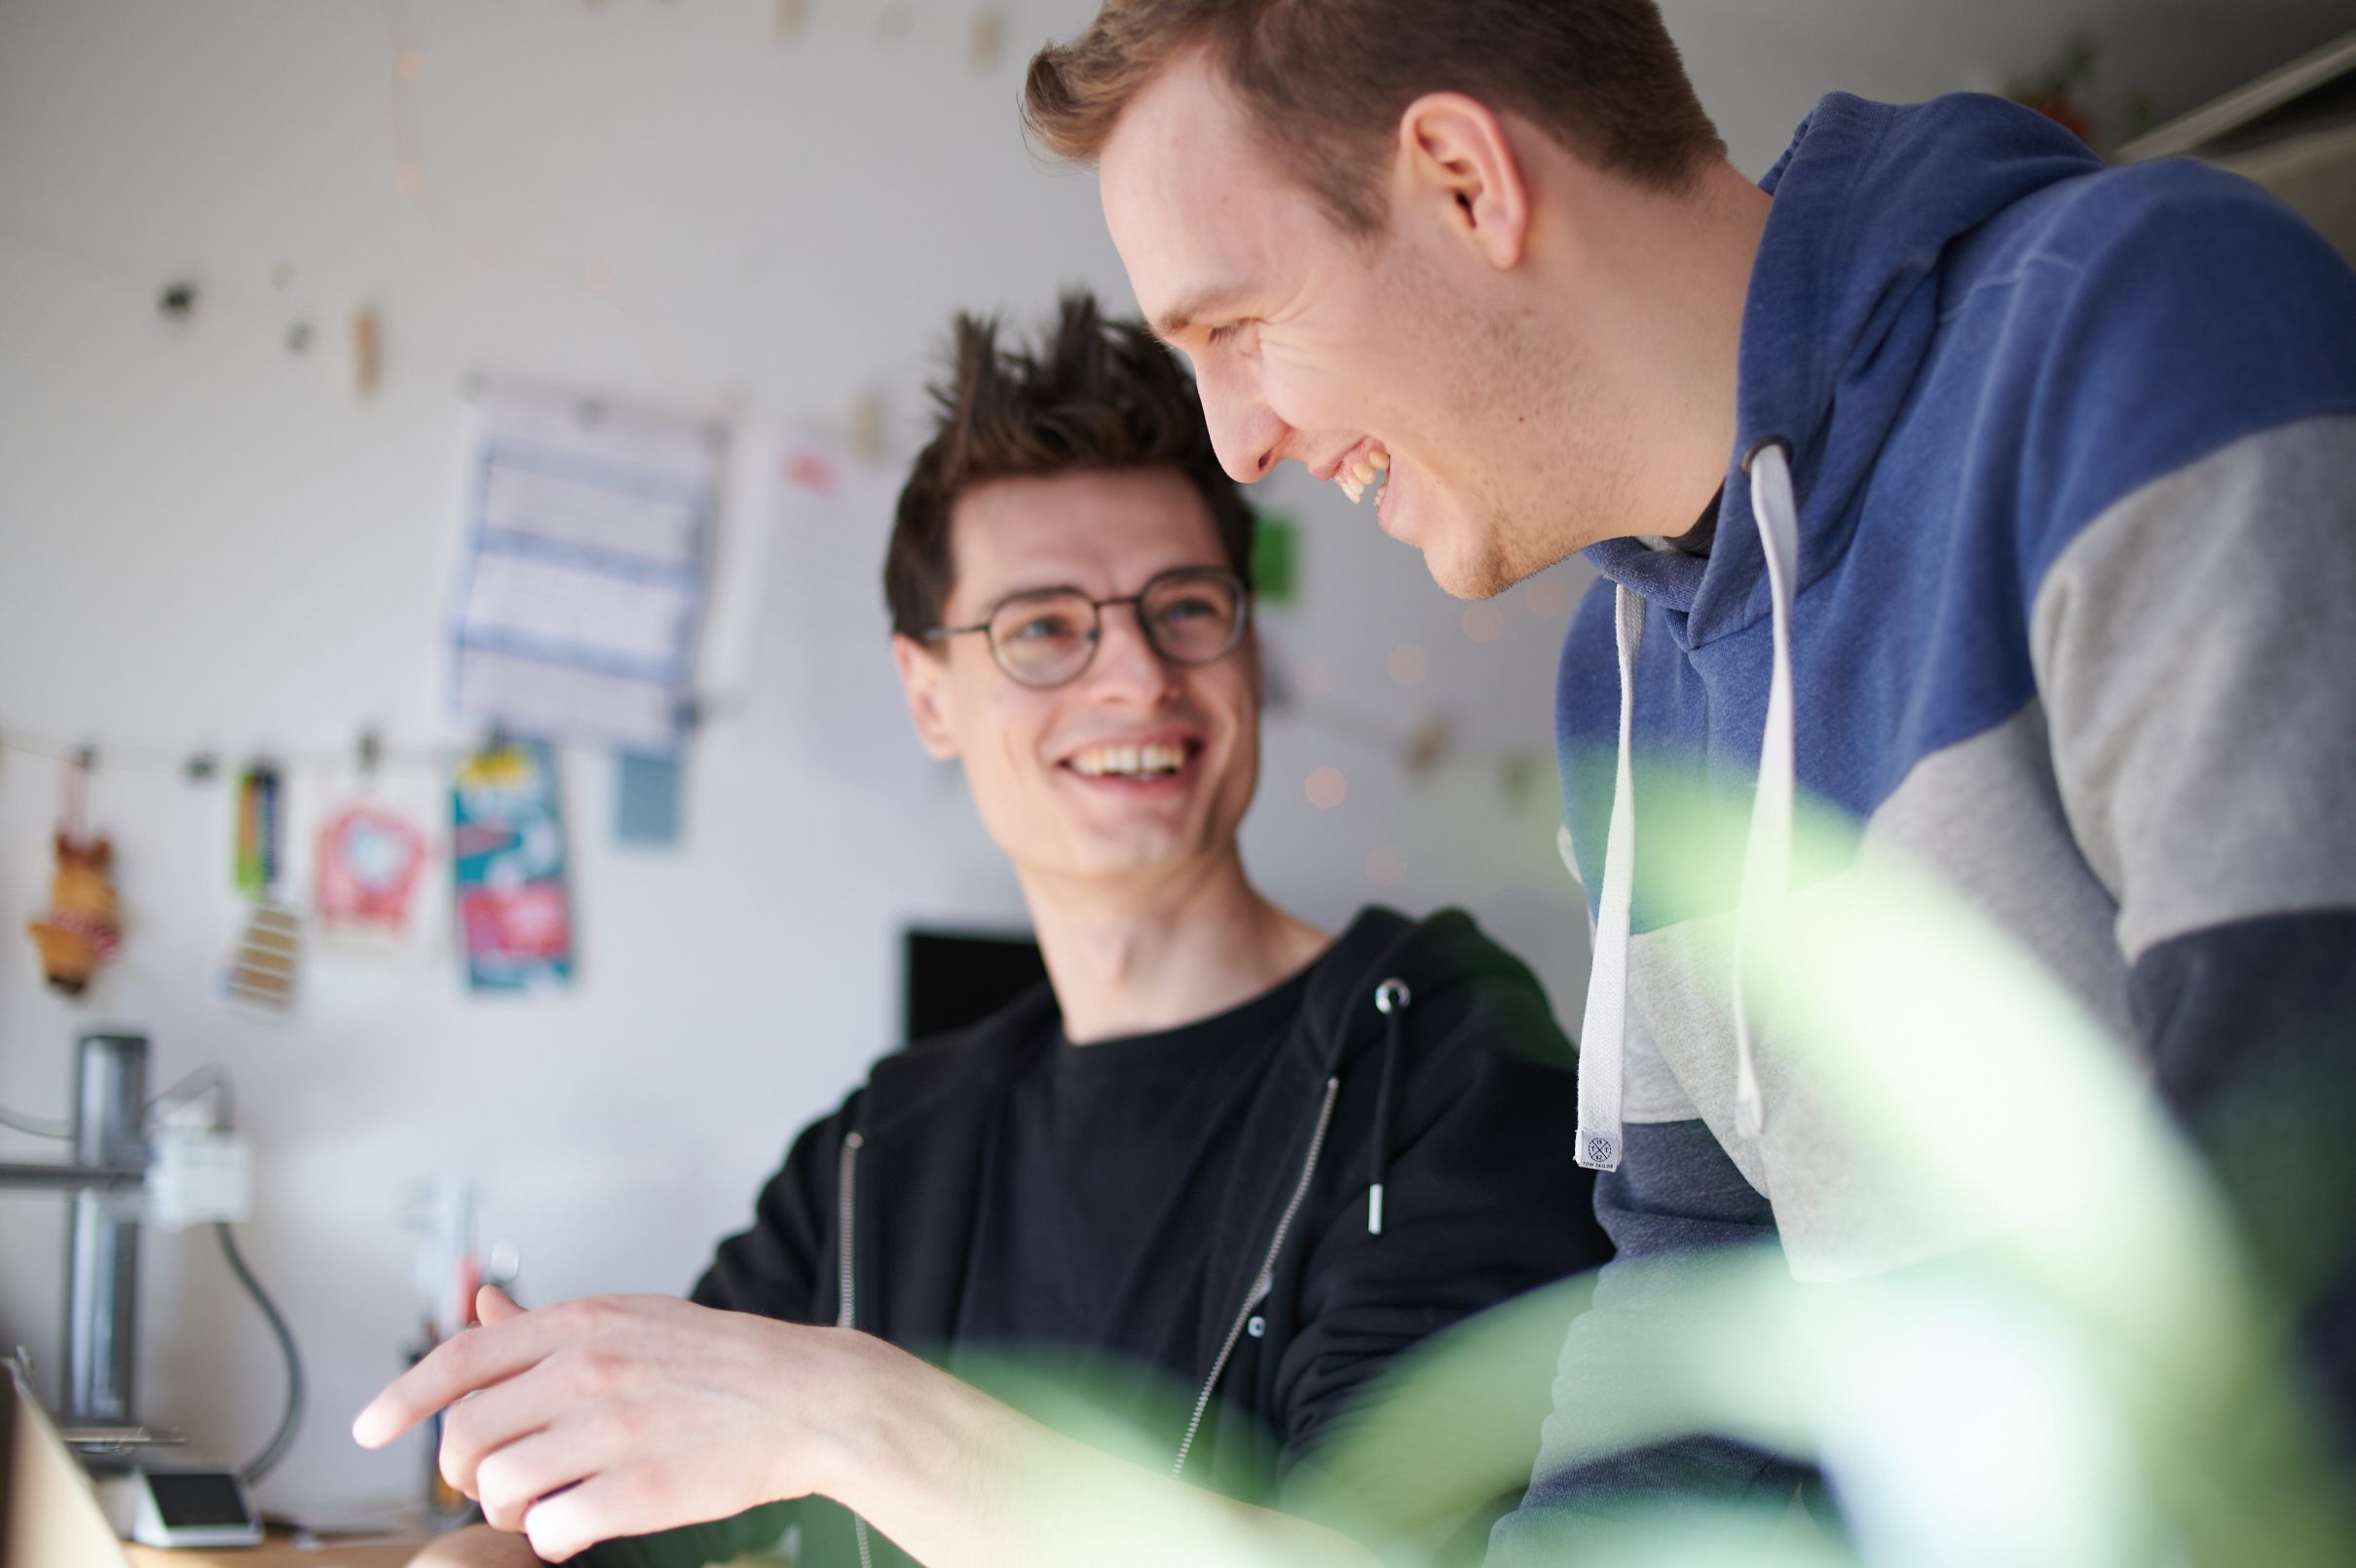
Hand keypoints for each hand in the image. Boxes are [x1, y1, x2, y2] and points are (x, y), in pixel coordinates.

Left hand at [353, 1286, 874, 1561]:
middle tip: (499, 1484)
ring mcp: (614, 1431)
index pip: (461, 1358)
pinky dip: (553, 1538)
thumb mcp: (629, 1319)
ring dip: (510, 1510)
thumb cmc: (719, 1361)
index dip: (402, 1398)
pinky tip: (580, 1527)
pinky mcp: (641, 1490)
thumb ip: (545, 1325)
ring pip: (500, 1488)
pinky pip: (551, 1530)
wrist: (810, 1397)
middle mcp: (588, 1370)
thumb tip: (477, 1303)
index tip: (367, 1430)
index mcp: (583, 1324)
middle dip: (467, 1472)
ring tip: (546, 1505)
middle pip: (467, 1435)